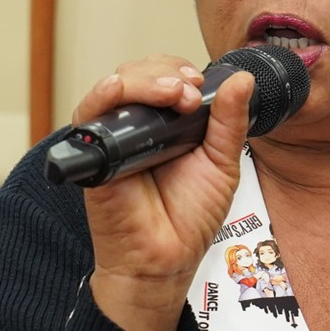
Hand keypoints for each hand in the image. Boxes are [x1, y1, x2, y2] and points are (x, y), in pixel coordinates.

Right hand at [78, 55, 256, 330]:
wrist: (167, 259)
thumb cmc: (189, 217)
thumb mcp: (222, 163)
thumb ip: (230, 121)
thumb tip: (242, 79)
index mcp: (166, 123)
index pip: (164, 76)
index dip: (179, 71)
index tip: (199, 83)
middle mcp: (136, 125)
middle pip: (139, 73)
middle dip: (165, 73)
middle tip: (189, 93)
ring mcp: (112, 136)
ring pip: (115, 86)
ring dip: (144, 80)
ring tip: (173, 94)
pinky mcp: (92, 153)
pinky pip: (87, 114)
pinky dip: (103, 94)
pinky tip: (121, 90)